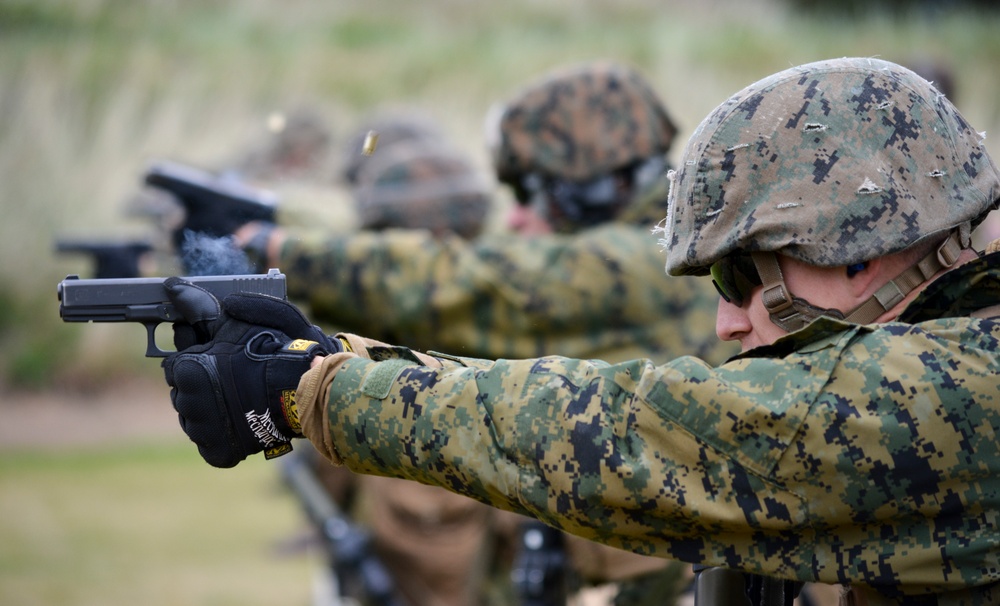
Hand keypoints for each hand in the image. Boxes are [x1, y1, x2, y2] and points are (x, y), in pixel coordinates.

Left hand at [161, 278, 340, 466]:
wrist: (307, 390)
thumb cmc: (275, 350)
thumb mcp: (239, 322)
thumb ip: (204, 307)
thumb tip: (174, 288)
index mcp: (187, 371)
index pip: (173, 366)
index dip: (195, 359)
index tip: (217, 359)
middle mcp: (187, 404)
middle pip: (181, 393)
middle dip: (200, 384)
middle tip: (232, 379)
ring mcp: (202, 432)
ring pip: (193, 420)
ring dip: (208, 409)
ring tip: (239, 399)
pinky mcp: (218, 452)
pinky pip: (210, 443)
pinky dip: (222, 433)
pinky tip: (240, 419)